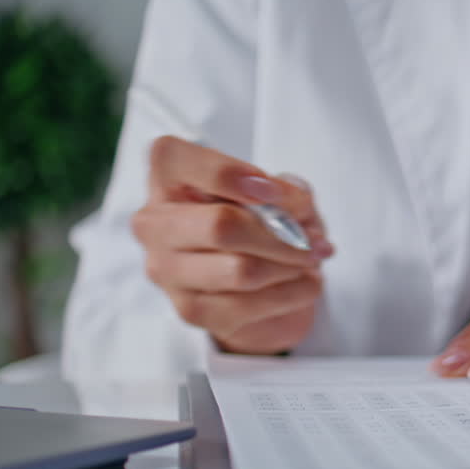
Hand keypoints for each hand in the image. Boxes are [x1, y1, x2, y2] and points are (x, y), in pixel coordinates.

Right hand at [131, 136, 333, 354]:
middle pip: (220, 226)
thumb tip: (295, 206)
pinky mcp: (190, 310)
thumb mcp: (282, 195)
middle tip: (314, 240)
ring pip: (241, 270)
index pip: (174, 158)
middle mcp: (154, 224)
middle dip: (281, 234)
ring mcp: (166, 271)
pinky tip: (306, 283)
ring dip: (291, 265)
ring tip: (313, 259)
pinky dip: (292, 293)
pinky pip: (250, 304)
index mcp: (167, 178)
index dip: (230, 173)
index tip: (274, 192)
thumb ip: (287, 192)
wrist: (261, 282)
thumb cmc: (263, 223)